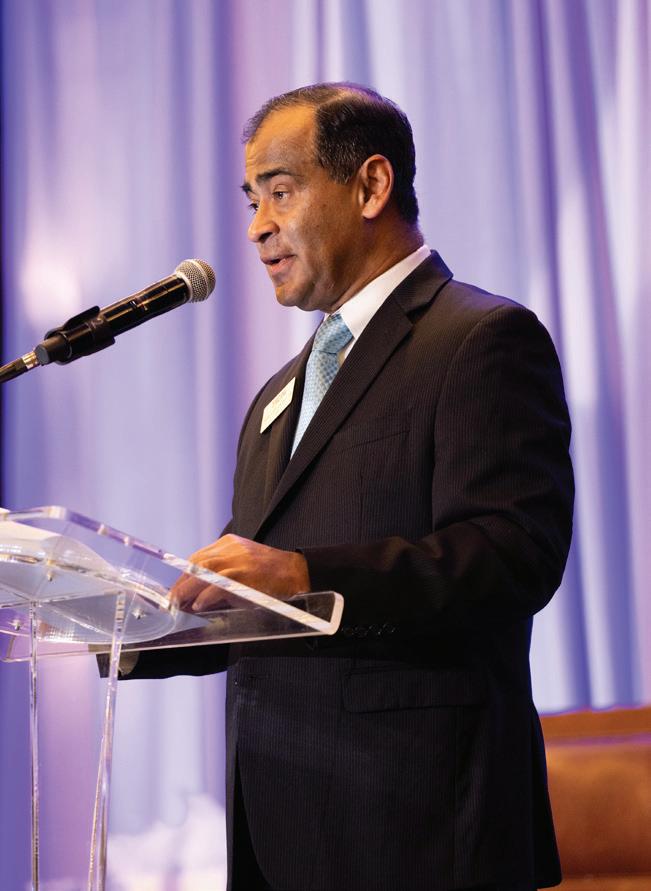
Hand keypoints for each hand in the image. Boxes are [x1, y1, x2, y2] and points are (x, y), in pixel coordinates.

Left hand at [169, 534, 310, 611]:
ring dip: (187, 589)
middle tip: (172, 600)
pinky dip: (206, 596)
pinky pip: (218, 585)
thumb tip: (197, 598)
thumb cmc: (270, 574)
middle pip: (196, 563)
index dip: (184, 574)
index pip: (198, 557)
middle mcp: (231, 549)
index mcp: (229, 544)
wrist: (296, 573)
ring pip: (203, 572)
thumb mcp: (244, 567)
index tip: (176, 589)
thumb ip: (221, 576)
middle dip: (182, 583)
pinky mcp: (244, 575)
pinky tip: (199, 605)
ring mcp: (237, 561)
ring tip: (178, 604)